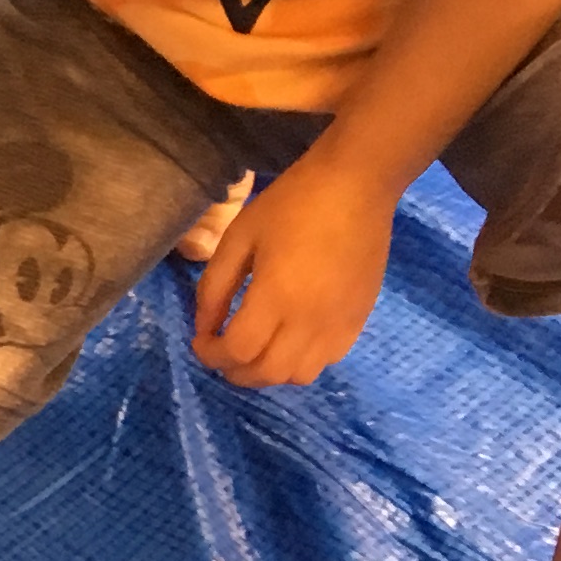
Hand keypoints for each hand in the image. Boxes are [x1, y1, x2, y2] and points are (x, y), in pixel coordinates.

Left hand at [189, 153, 395, 385]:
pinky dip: (302, 362)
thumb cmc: (292, 204)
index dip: (211, 354)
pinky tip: (289, 340)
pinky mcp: (360, 317)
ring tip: (255, 350)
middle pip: (267, 373)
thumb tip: (204, 326)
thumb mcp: (238, 237)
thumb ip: (214, 287)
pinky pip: (328, 360)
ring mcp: (340, 322)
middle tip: (222, 352)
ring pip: (299, 375)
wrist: (357, 185)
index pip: (238, 352)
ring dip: (269, 372)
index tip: (201, 340)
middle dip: (235, 371)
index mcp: (276, 296)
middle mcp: (310, 320)